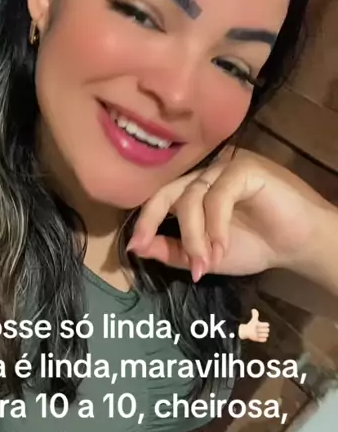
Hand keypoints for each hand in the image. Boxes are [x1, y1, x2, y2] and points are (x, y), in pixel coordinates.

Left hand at [127, 147, 334, 282]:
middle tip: (153, 249)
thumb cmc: (254, 246)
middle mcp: (204, 176)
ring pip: (192, 199)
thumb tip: (137, 248)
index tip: (134, 246)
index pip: (159, 198)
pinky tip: (222, 247)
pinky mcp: (244, 169)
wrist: (297, 246)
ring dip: (195, 236)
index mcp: (192, 192)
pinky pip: (218, 195)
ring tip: (206, 263)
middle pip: (169, 193)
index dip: (144, 220)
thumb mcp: (204, 257)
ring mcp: (224, 169)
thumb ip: (172, 251)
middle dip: (157, 224)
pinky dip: (215, 225)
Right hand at [238, 309, 269, 342]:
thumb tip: (253, 309)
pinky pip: (264, 340)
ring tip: (263, 333)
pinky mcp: (256, 339)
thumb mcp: (253, 319)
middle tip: (263, 329)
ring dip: (265, 334)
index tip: (264, 325)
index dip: (266, 325)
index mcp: (256, 324)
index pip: (267, 325)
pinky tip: (262, 337)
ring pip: (266, 335)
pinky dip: (264, 339)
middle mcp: (256, 329)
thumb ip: (255, 314)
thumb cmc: (250, 325)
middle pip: (267, 330)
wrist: (244, 332)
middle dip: (266, 330)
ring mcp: (256, 335)